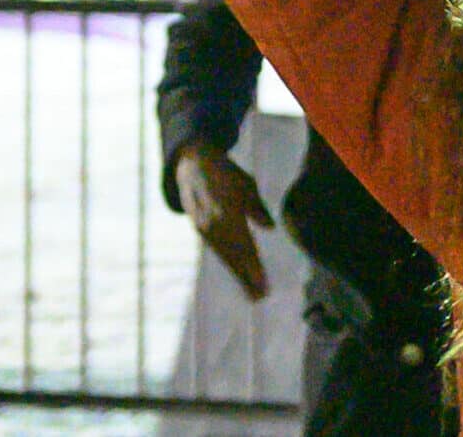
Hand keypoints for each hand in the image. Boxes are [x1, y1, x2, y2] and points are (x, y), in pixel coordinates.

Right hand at [176, 142, 274, 300]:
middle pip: (234, 256)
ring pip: (224, 256)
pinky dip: (228, 263)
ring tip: (251, 292)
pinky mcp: (199, 230)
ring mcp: (204, 228)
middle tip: (260, 297)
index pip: (244, 244)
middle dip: (247, 277)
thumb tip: (270, 228)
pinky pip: (216, 251)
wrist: (192, 165)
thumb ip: (257, 208)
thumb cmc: (226, 174)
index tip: (263, 283)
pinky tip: (237, 274)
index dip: (254, 266)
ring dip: (237, 275)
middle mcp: (213, 223)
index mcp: (227, 210)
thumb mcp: (247, 185)